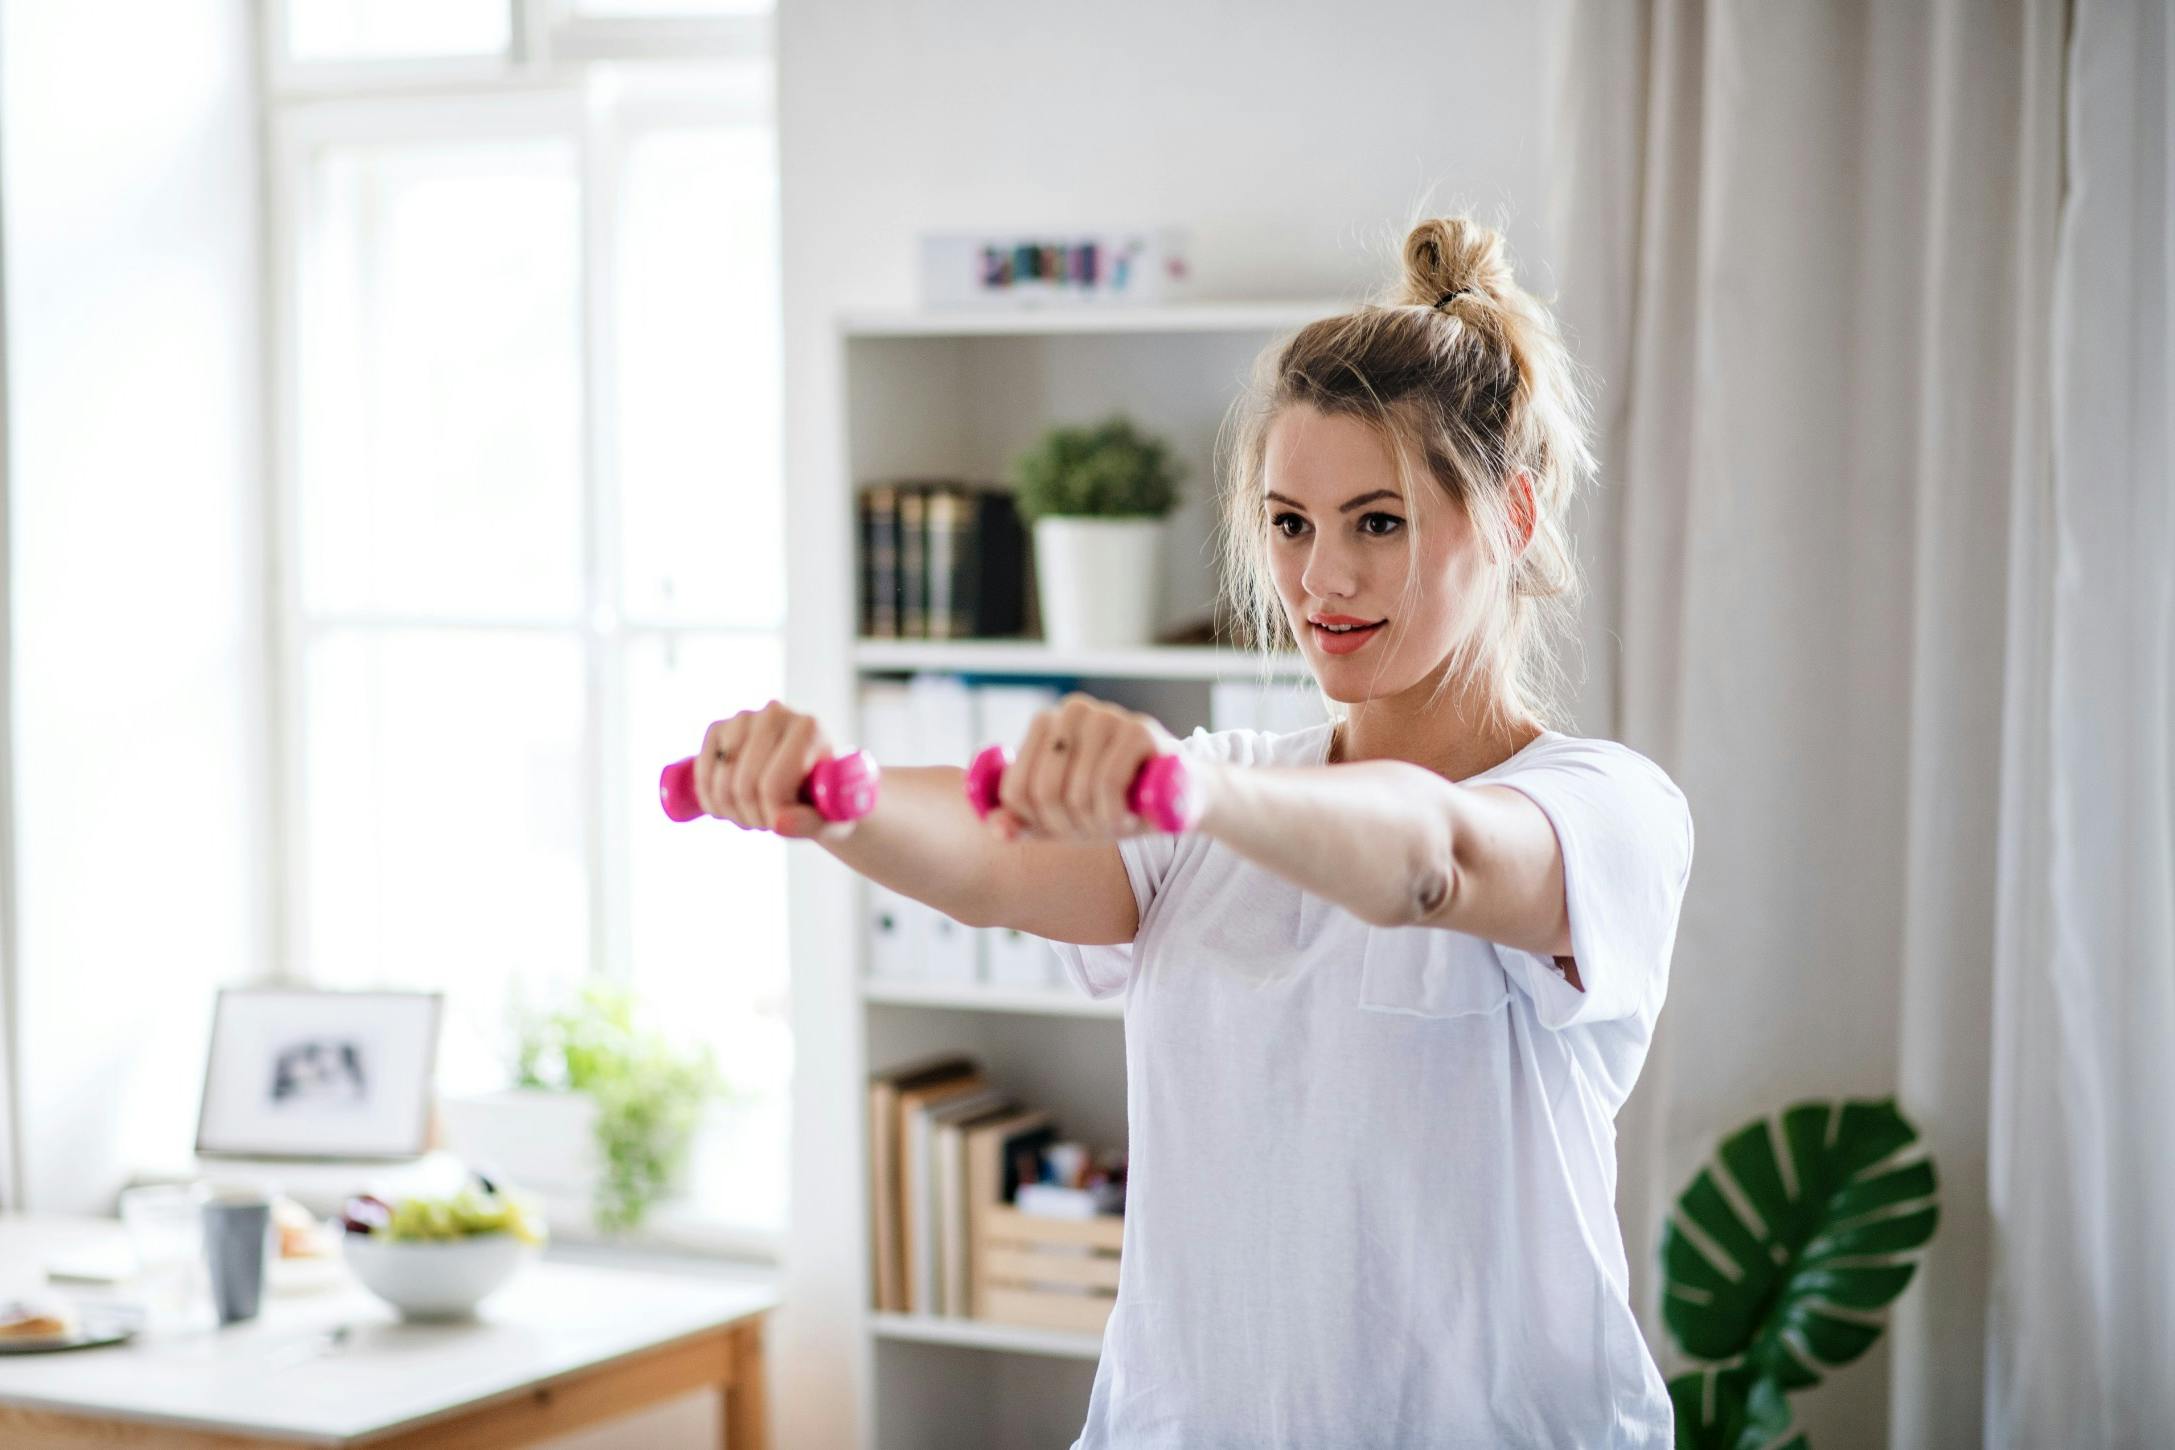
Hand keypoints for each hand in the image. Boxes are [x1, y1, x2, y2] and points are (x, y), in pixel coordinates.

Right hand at [694, 700, 851, 839]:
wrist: (810, 780)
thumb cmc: (825, 802)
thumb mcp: (831, 819)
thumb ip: (811, 823)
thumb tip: (780, 822)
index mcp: (809, 729)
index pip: (773, 785)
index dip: (771, 817)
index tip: (782, 825)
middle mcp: (775, 714)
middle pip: (744, 785)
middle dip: (752, 817)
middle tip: (768, 823)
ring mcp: (744, 718)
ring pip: (721, 782)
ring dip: (731, 812)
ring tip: (753, 815)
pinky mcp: (719, 728)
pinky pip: (702, 772)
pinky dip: (709, 798)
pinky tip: (726, 807)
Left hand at [989, 694, 1179, 842]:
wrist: (1185, 798)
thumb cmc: (1119, 804)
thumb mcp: (1064, 818)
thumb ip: (1024, 822)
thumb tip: (996, 829)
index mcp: (1045, 724)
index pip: (1014, 790)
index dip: (1039, 824)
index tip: (1067, 827)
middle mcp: (1072, 710)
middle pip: (1042, 792)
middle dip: (1069, 826)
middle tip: (1096, 828)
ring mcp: (1106, 715)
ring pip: (1074, 792)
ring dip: (1097, 824)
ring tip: (1118, 820)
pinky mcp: (1138, 729)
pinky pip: (1106, 785)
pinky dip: (1116, 814)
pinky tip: (1132, 815)